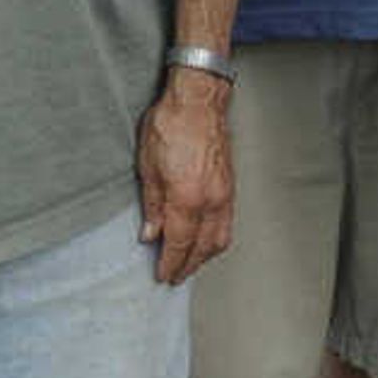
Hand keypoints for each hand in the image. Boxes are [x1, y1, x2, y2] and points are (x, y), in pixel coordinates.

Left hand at [136, 74, 235, 284]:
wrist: (198, 101)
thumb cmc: (171, 125)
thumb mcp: (148, 167)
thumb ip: (152, 205)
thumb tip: (150, 233)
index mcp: (187, 199)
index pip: (179, 243)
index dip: (170, 263)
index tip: (163, 275)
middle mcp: (211, 200)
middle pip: (203, 247)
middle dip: (189, 266)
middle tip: (175, 277)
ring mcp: (224, 194)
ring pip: (220, 238)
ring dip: (206, 256)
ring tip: (191, 263)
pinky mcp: (230, 185)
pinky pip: (227, 222)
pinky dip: (216, 238)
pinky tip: (207, 239)